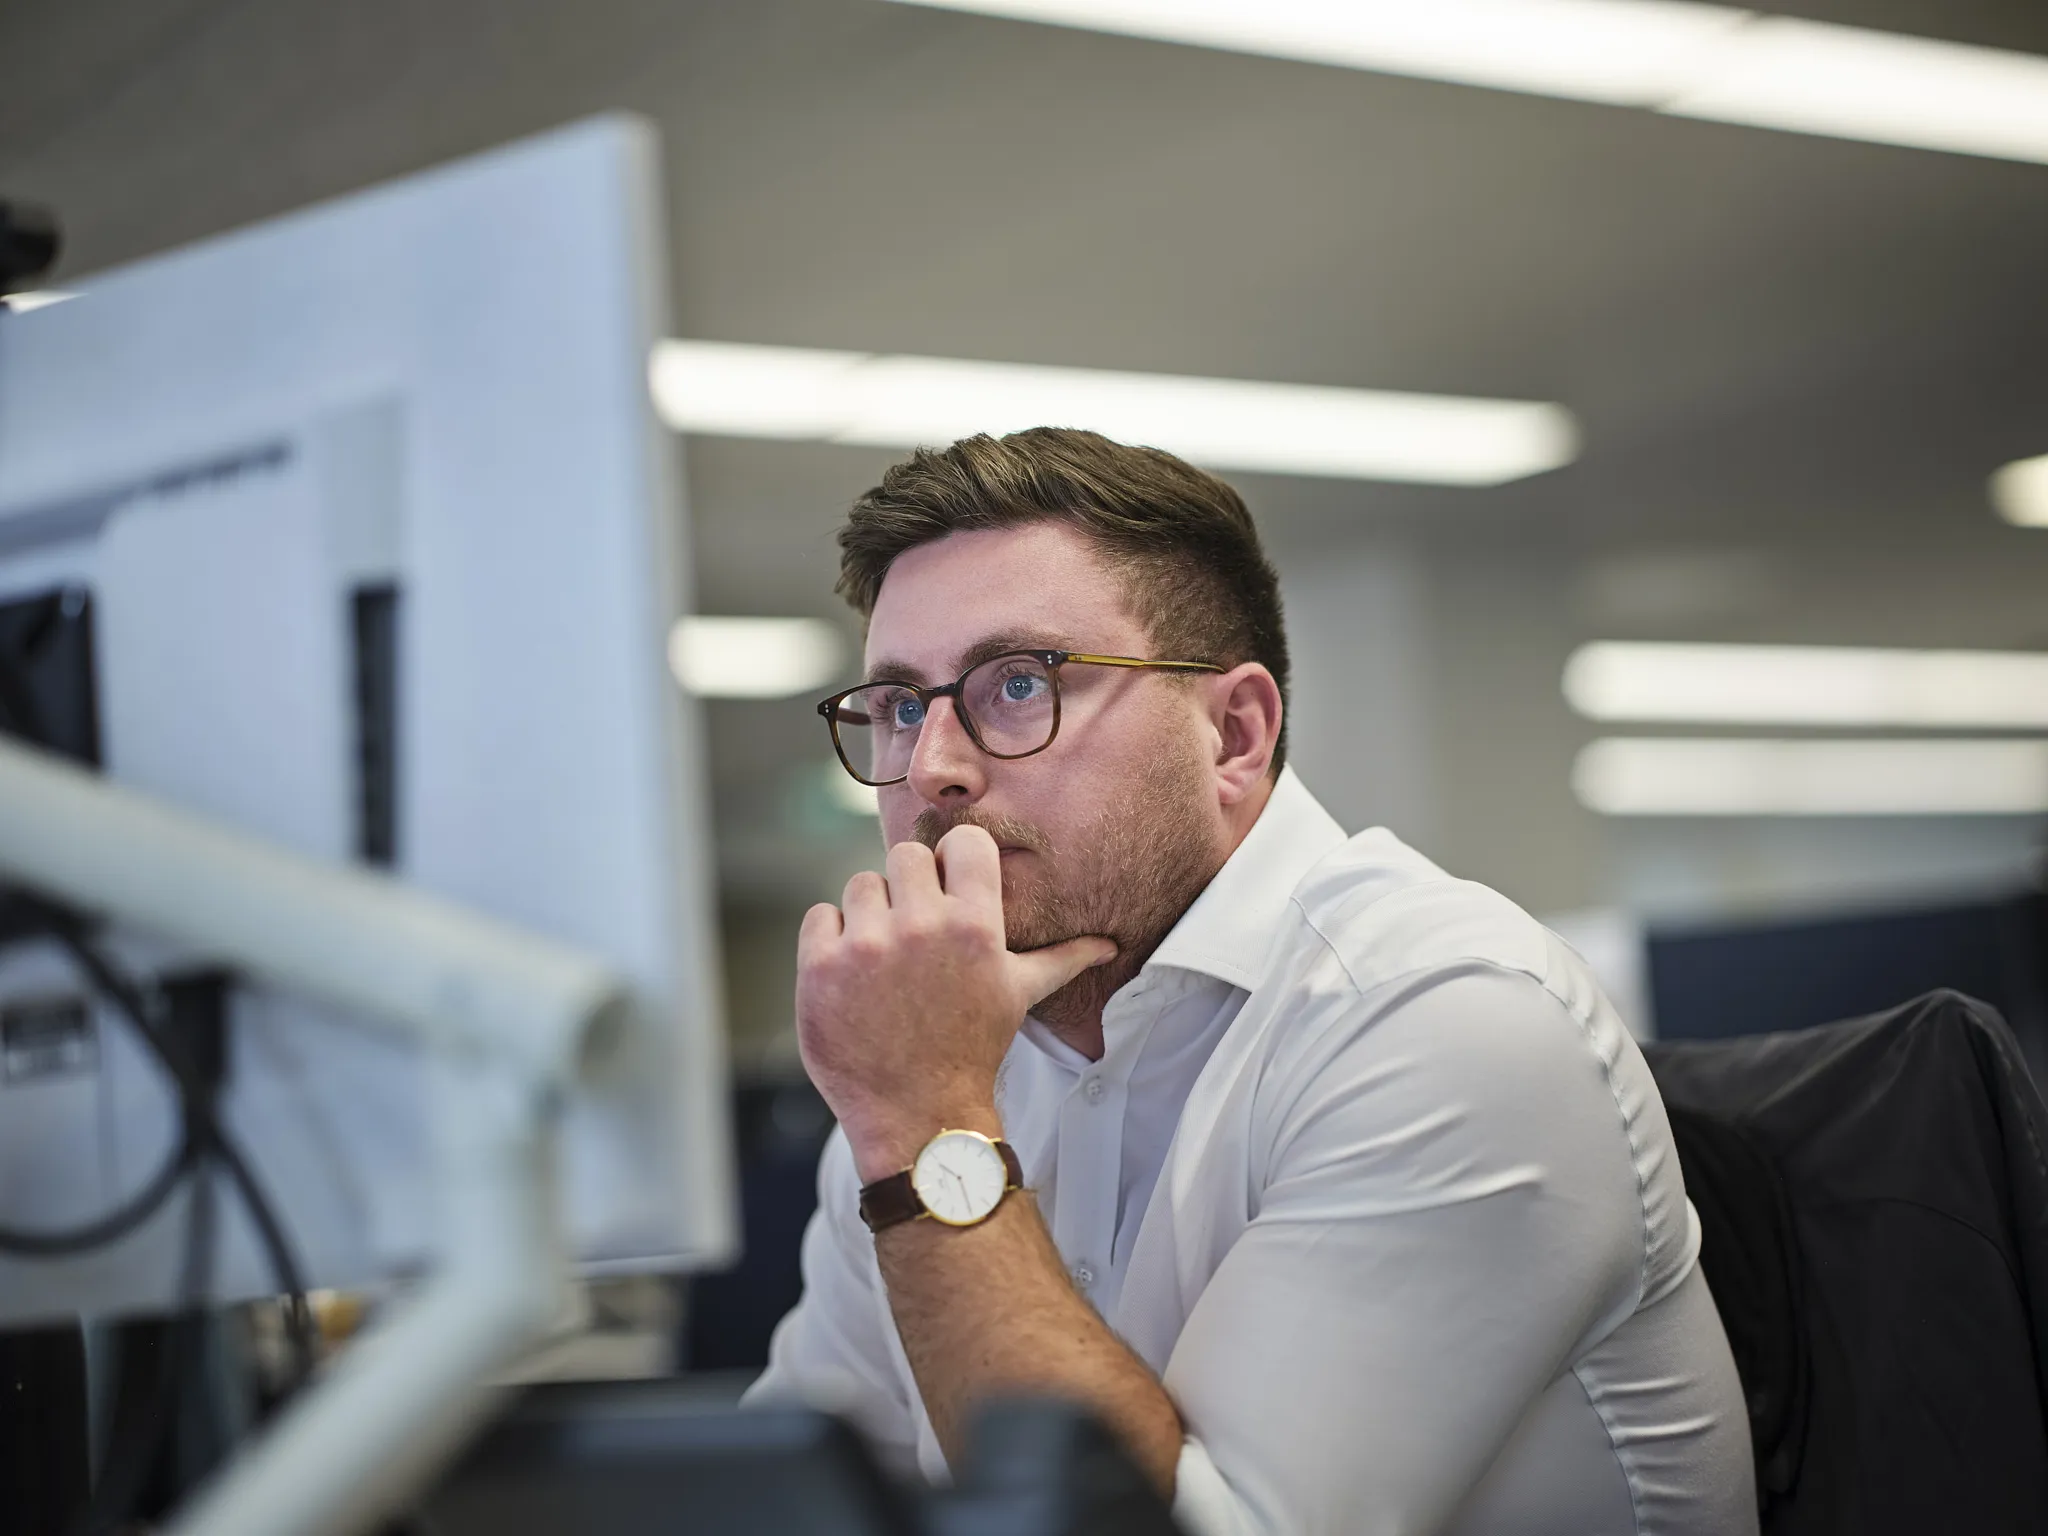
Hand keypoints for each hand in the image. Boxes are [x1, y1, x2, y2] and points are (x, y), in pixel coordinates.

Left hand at [797, 823, 1115, 1181]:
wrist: (920, 1116)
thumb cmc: (972, 1050)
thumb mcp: (1019, 996)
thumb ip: (1062, 958)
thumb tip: (1108, 943)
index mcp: (976, 927)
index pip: (964, 841)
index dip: (955, 861)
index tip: (950, 889)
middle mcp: (922, 928)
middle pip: (906, 855)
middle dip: (910, 888)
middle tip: (914, 932)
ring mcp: (867, 946)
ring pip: (861, 884)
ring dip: (869, 915)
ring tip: (883, 960)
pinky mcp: (821, 967)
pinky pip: (819, 916)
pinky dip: (830, 939)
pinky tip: (852, 975)